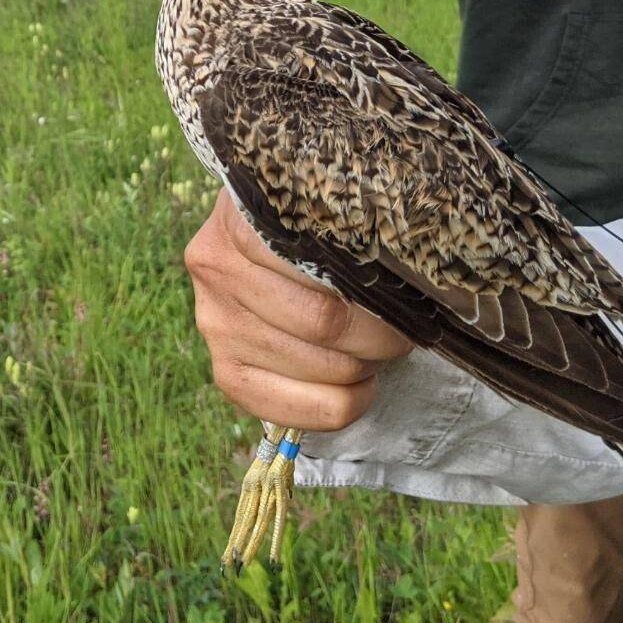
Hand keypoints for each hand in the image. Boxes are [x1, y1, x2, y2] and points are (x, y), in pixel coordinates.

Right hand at [184, 190, 413, 430]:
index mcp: (238, 223)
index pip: (320, 267)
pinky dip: (342, 405)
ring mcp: (215, 325)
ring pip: (319, 369)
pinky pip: (295, 411)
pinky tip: (357, 385)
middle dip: (379, 335)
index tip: (404, 293)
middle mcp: (217, 272)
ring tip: (374, 349)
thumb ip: (349, 223)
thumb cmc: (305, 232)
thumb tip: (407, 260)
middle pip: (322, 323)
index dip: (376, 289)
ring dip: (365, 367)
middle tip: (400, 328)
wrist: (259, 252)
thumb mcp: (320, 210)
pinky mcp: (225, 372)